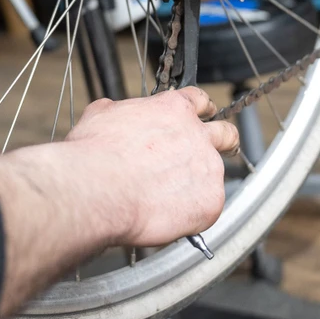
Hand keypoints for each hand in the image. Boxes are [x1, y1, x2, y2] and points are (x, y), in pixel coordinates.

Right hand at [0, 88, 238, 318]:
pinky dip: (192, 215)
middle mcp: (197, 134)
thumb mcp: (101, 115)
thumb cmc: (93, 154)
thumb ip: (120, 111)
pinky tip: (168, 218)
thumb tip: (114, 111)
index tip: (200, 118)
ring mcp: (208, 167)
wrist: (97, 189)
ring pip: (214, 175)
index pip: (199, 101)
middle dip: (224, 141)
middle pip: (226, 133)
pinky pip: (208, 208)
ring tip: (172, 200)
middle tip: (214, 153)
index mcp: (173, 108)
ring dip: (198, 185)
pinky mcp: (210, 201)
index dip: (201, 110)